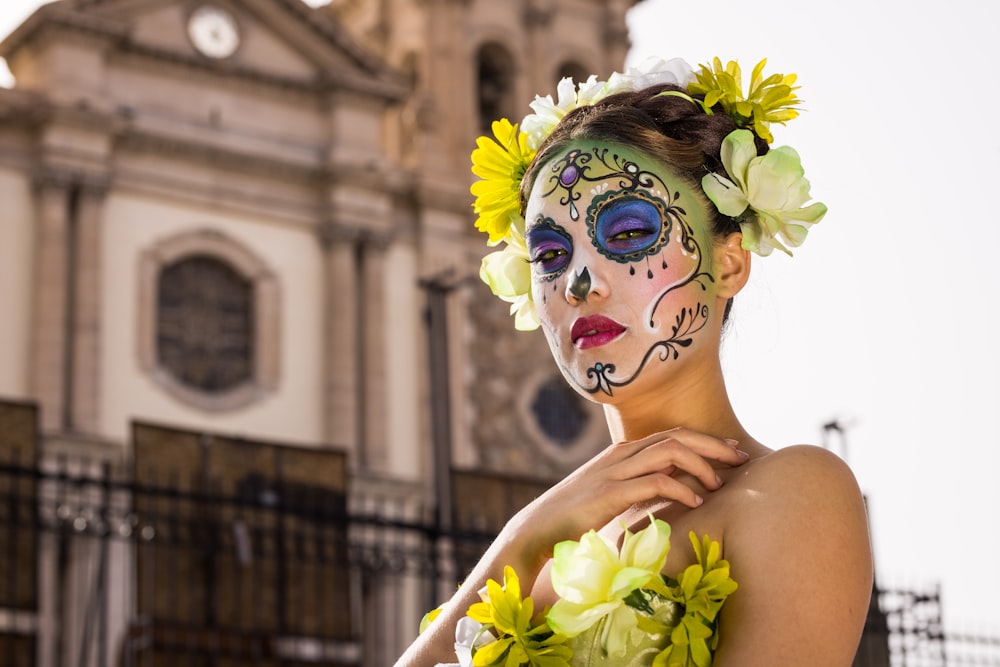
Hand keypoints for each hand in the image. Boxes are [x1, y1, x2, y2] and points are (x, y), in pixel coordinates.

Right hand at [500, 427, 749, 575]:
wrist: (536, 531)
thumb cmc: (574, 518)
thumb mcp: (611, 495)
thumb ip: (637, 486)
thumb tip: (670, 488)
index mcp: (622, 453)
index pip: (672, 434)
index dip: (706, 439)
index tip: (733, 450)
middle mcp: (620, 455)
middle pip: (677, 436)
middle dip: (714, 445)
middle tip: (743, 459)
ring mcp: (614, 472)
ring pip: (669, 451)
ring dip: (701, 464)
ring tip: (719, 484)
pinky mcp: (609, 494)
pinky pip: (655, 483)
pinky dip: (681, 488)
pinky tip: (696, 500)